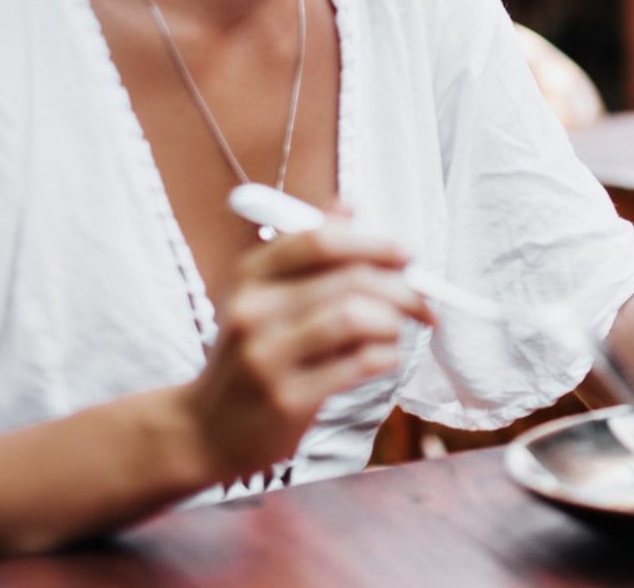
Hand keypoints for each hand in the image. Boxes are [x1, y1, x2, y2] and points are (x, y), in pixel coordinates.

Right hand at [177, 221, 434, 486]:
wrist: (208, 428)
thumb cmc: (253, 351)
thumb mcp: (264, 294)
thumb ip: (307, 250)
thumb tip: (348, 206)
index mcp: (251, 275)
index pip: (321, 240)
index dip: (374, 242)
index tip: (407, 256)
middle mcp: (254, 310)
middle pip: (350, 279)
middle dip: (403, 288)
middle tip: (425, 303)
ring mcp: (267, 356)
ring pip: (357, 318)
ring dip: (393, 323)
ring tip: (395, 332)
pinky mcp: (287, 399)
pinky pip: (359, 363)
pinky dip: (386, 356)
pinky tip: (383, 359)